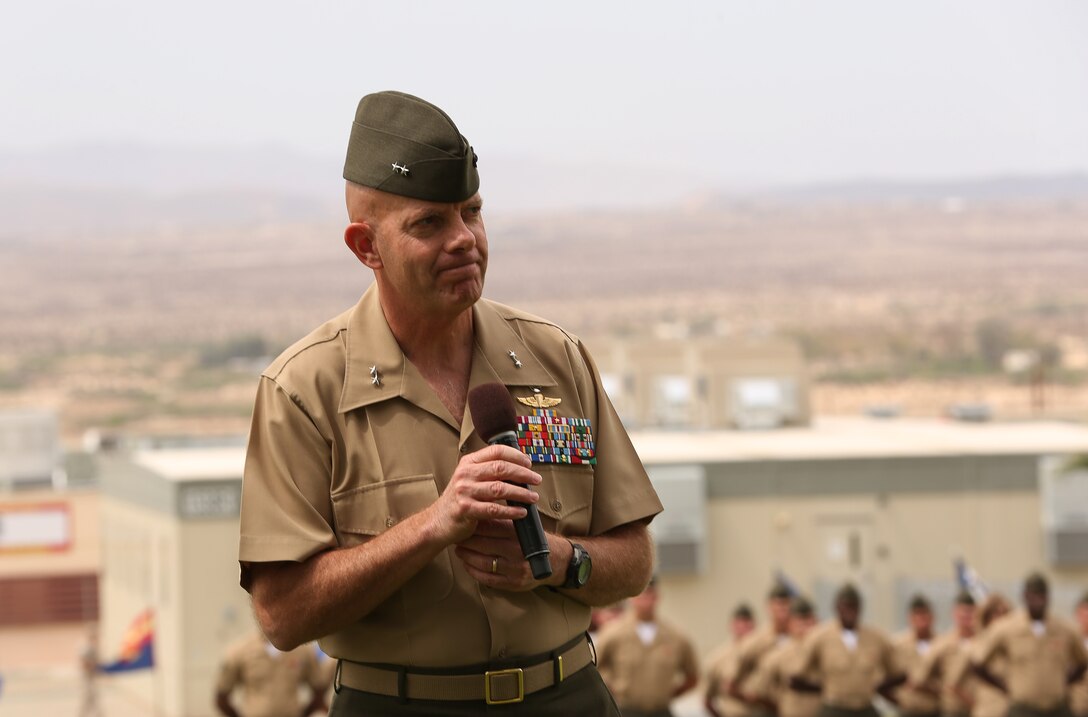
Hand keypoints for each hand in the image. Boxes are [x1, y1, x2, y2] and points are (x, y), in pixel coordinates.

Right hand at [426, 445, 540, 545]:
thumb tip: (519, 468)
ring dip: (521, 493)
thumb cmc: (459, 500)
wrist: (437, 521)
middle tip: (537, 480)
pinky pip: (494, 509)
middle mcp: (465, 474)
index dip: (516, 455)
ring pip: (500, 488)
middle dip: (523, 473)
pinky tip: (522, 512)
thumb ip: (487, 471)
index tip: (529, 463)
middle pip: (501, 468)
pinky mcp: (466, 510)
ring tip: (533, 497)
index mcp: (468, 463)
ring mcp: (464, 491)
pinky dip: (511, 510)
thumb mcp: (469, 479)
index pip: (496, 451)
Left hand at [455, 520, 566, 591]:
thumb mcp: (524, 526)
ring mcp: (514, 570)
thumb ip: (504, 520)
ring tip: (459, 550)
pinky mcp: (513, 584)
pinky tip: (467, 564)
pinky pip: (487, 578)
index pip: (490, 527)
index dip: (473, 525)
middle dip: (466, 540)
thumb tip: (479, 512)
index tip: (463, 521)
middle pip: (483, 545)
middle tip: (457, 535)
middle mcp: (517, 551)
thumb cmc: (537, 540)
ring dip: (466, 556)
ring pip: (482, 562)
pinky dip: (473, 571)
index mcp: (519, 534)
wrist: (557, 561)